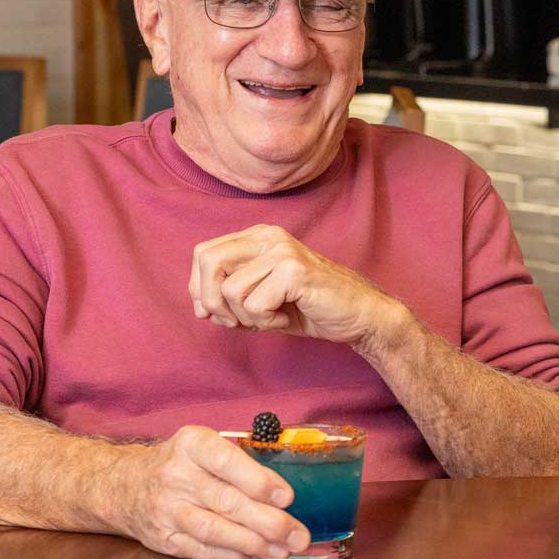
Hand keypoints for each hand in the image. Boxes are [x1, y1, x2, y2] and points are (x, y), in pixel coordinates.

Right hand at [117, 426, 308, 558]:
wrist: (125, 486)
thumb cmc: (180, 464)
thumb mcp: (203, 445)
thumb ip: (239, 460)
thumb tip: (285, 490)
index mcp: (191, 444)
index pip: (227, 461)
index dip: (258, 481)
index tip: (286, 497)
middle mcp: (176, 476)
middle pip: (227, 502)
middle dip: (269, 522)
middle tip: (298, 535)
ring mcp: (168, 510)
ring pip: (216, 531)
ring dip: (255, 544)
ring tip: (283, 550)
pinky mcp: (164, 539)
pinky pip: (203, 551)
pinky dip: (233, 557)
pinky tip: (256, 556)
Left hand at [187, 225, 400, 345]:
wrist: (358, 316)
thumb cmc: (309, 309)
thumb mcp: (260, 302)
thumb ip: (229, 300)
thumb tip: (201, 308)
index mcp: (257, 237)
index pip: (203, 253)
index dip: (200, 288)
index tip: (219, 313)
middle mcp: (268, 236)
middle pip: (208, 261)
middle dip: (213, 301)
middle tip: (238, 320)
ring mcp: (282, 250)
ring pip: (230, 289)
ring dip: (246, 317)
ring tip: (272, 317)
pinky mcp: (294, 270)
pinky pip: (254, 305)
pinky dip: (266, 322)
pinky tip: (286, 318)